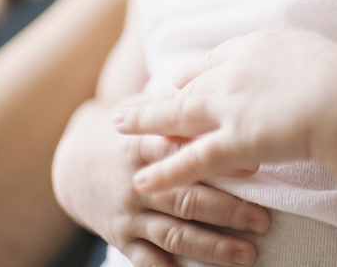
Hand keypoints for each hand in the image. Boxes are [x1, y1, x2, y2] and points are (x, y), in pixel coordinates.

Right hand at [53, 100, 269, 266]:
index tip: (253, 166)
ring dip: (212, 248)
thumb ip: (176, 103)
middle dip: (227, 212)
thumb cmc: (123, 133)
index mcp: (143, 146)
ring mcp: (128, 215)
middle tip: (263, 220)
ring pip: (174, 235)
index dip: (217, 161)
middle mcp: (136, 183)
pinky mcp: (121, 239)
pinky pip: (146, 261)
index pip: (183, 153)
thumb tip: (223, 88)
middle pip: (186, 200)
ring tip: (248, 254)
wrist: (72, 165)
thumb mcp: (141, 110)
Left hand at [114, 31, 336, 192]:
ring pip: (176, 115)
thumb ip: (297, 64)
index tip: (176, 81)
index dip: (191, 74)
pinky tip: (142, 180)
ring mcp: (231, 105)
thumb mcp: (317, 56)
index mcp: (256, 46)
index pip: (213, 61)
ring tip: (115, 128)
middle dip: (155, 96)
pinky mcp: (236, 140)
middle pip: (185, 84)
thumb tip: (300, 71)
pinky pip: (192, 159)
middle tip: (127, 104)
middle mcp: (234, 71)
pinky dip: (165, 171)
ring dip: (143, 123)